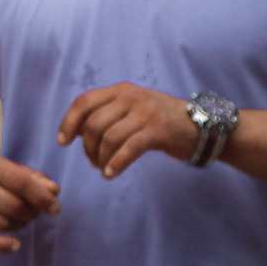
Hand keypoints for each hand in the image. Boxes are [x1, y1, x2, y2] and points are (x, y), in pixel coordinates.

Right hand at [0, 152, 58, 250]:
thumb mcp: (12, 169)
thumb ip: (36, 179)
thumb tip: (53, 191)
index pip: (22, 183)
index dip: (43, 198)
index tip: (55, 209)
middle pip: (15, 206)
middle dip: (32, 213)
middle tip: (34, 213)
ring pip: (4, 223)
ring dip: (20, 225)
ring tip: (20, 218)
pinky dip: (3, 246)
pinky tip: (15, 245)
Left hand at [59, 82, 195, 179]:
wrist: (204, 126)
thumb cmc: (161, 121)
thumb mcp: (133, 109)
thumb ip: (107, 114)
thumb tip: (75, 131)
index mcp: (121, 90)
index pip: (84, 102)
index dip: (69, 123)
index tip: (62, 142)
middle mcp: (132, 97)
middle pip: (93, 124)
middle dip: (87, 147)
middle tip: (92, 161)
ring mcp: (146, 112)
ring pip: (108, 138)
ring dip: (100, 158)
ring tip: (103, 169)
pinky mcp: (159, 130)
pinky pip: (128, 149)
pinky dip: (115, 164)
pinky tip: (110, 174)